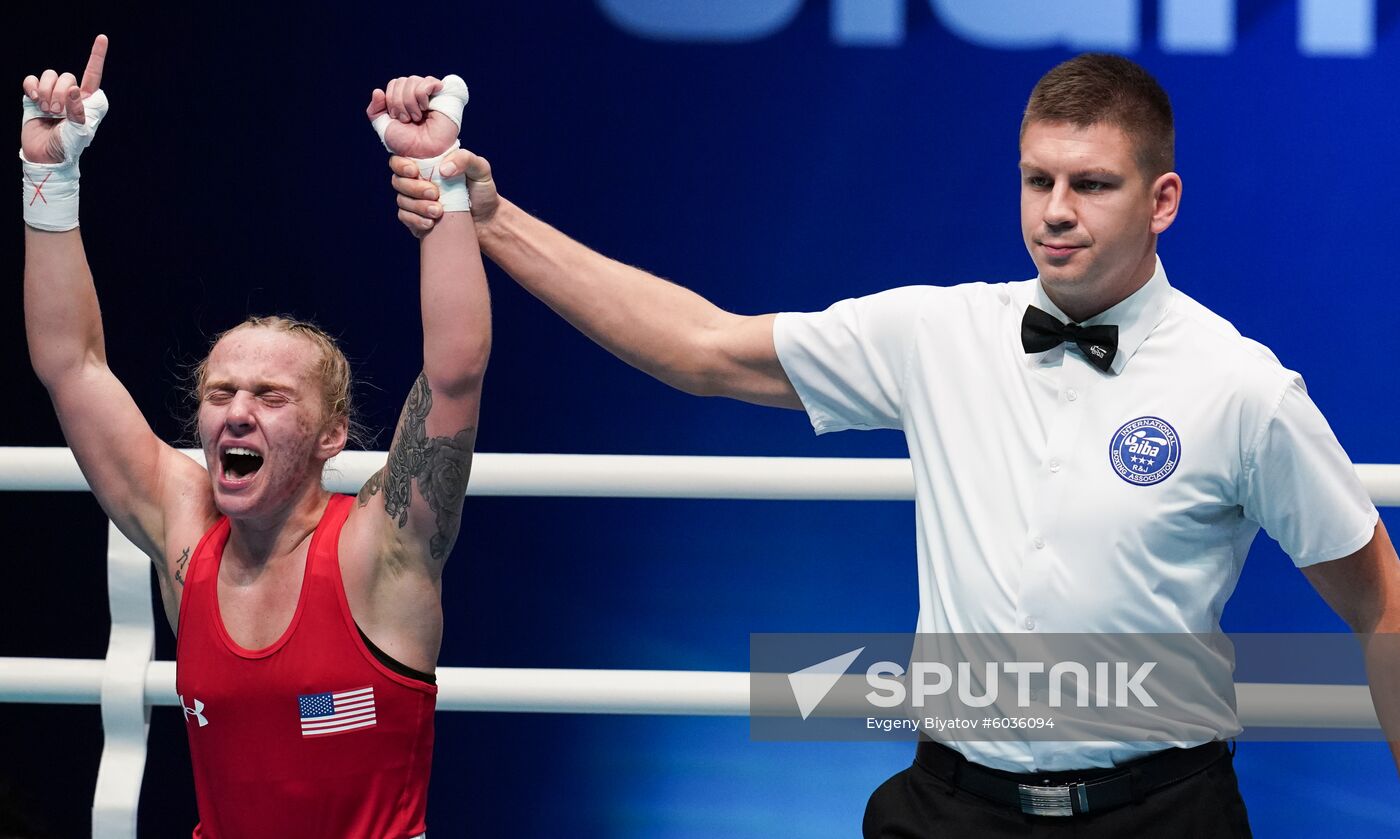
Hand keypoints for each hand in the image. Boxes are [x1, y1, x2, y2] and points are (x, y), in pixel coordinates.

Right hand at [21, 34, 107, 164]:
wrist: (45, 156)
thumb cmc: (68, 146)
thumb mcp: (79, 131)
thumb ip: (78, 110)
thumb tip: (74, 89)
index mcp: (89, 100)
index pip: (93, 74)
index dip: (97, 55)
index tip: (102, 37)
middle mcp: (72, 94)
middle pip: (67, 75)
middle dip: (60, 94)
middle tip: (57, 113)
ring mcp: (53, 93)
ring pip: (49, 75)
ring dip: (47, 93)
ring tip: (47, 111)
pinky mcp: (35, 95)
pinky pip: (32, 79)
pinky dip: (31, 87)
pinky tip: (34, 99)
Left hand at [366, 75, 458, 157]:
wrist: (426, 153)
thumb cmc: (408, 143)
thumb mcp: (384, 127)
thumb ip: (374, 110)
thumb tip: (377, 91)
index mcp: (404, 99)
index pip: (393, 83)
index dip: (391, 100)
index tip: (397, 119)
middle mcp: (417, 94)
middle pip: (400, 81)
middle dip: (399, 103)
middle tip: (407, 120)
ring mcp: (430, 93)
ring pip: (412, 80)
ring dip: (410, 102)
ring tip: (417, 117)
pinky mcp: (442, 93)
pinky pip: (426, 82)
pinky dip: (422, 96)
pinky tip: (427, 108)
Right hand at [389, 148, 498, 236]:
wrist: (488, 220)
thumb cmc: (482, 191)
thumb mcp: (480, 169)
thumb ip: (465, 159)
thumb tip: (443, 170)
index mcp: (428, 165)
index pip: (401, 160)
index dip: (401, 165)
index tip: (415, 172)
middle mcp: (418, 181)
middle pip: (398, 181)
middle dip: (414, 188)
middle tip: (435, 194)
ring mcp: (415, 201)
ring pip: (402, 200)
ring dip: (418, 206)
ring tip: (438, 211)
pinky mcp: (417, 219)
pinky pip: (405, 218)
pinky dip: (415, 220)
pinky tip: (430, 223)